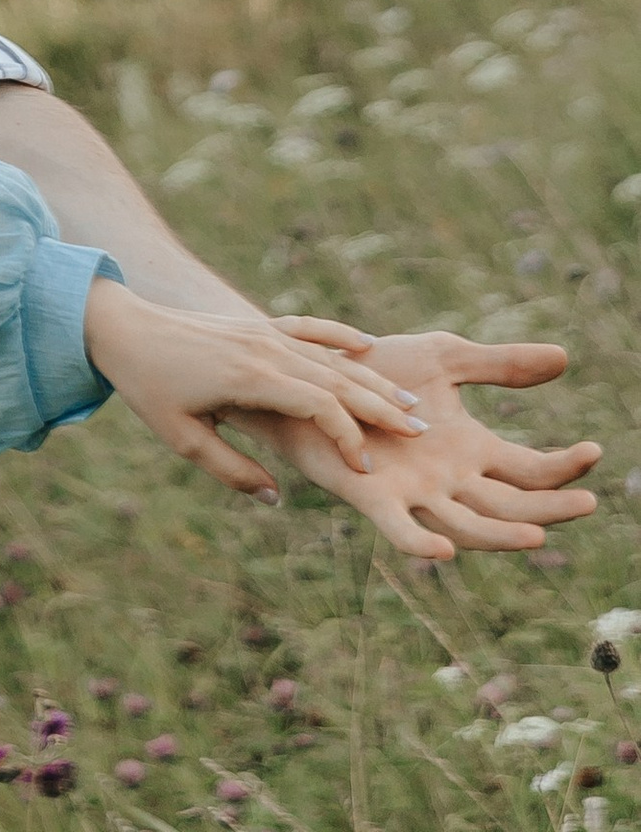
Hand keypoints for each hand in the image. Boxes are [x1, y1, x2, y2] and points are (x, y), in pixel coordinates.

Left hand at [82, 279, 429, 499]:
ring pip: (329, 355)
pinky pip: (307, 326)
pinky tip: (366, 347)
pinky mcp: (255, 324)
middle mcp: (264, 348)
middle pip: (336, 377)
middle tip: (421, 432)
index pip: (318, 404)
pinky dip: (337, 335)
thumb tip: (276, 498)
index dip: (347, 437)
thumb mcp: (182, 439)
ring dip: (370, 378)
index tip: (366, 469)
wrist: (121, 326)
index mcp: (248, 377)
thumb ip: (231, 471)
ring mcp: (262, 331)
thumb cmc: (148, 387)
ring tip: (408, 402)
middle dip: (379, 406)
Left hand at [238, 326, 600, 560]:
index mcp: (469, 449)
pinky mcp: (371, 494)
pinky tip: (441, 549)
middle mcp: (448, 479)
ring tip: (538, 535)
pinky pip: (397, 529)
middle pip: (510, 506)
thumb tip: (564, 358)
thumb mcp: (446, 358)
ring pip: (466, 527)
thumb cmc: (377, 368)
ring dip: (501, 536)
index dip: (561, 466)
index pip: (528, 470)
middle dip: (550, 508)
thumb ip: (500, 365)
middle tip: (588, 501)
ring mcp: (413, 491)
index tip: (594, 450)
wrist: (314, 368)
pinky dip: (417, 543)